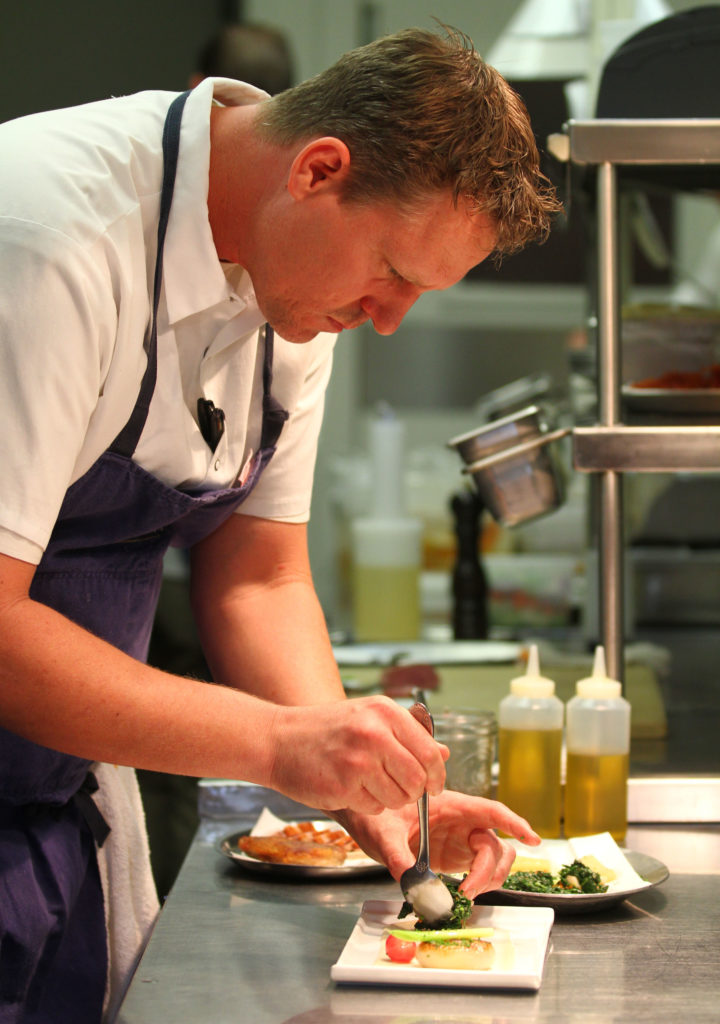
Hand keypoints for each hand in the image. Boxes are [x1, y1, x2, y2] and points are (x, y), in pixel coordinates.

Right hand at [266, 695, 448, 814]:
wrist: (279, 739)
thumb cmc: (327, 730)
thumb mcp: (369, 718)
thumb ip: (408, 735)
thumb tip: (444, 754)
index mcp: (385, 711)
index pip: (430, 752)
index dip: (436, 775)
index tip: (434, 785)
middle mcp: (374, 732)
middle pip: (418, 780)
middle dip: (413, 792)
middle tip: (398, 789)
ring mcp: (358, 760)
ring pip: (398, 798)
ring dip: (388, 799)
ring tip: (366, 783)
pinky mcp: (342, 785)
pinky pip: (373, 808)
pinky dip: (366, 804)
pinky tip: (348, 787)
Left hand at [335, 791, 540, 897]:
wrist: (366, 821)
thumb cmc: (375, 816)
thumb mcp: (383, 834)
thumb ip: (398, 855)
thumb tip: (411, 881)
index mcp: (450, 804)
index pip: (490, 811)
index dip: (514, 823)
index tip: (534, 839)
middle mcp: (462, 821)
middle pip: (495, 843)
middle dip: (490, 869)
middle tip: (468, 891)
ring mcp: (460, 839)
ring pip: (494, 858)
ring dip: (489, 879)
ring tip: (464, 895)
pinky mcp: (456, 856)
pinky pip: (480, 871)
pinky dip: (479, 885)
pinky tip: (461, 895)